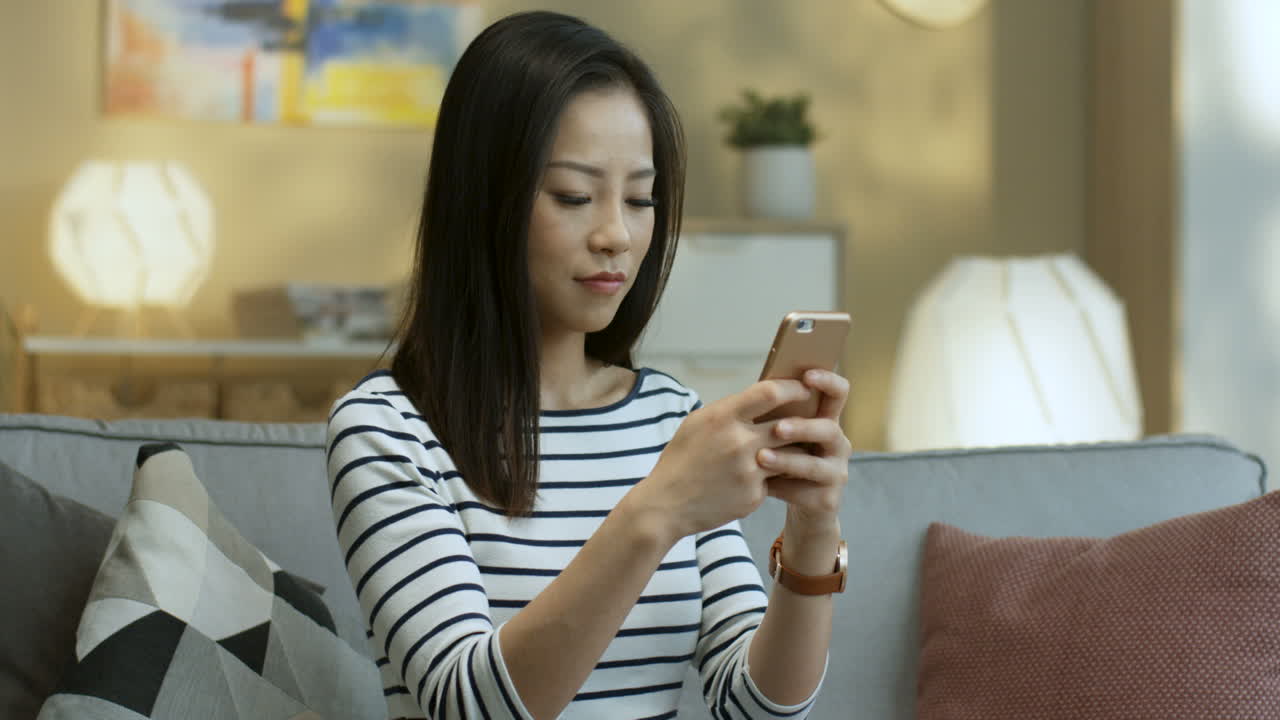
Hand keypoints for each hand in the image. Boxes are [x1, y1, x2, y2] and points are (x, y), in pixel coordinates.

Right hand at [624, 379, 815, 541]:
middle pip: (789, 424)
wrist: (665, 505)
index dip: (793, 388)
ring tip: (799, 446)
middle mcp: (739, 442)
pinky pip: (775, 480)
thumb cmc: (680, 460)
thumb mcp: (696, 424)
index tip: (804, 388)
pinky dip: (773, 476)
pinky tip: (766, 476)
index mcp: (723, 418)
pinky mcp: (754, 495)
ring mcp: (749, 471)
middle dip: (805, 421)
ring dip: (796, 449)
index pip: (770, 392)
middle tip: (814, 417)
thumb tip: (759, 399)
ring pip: (790, 454)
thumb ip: (728, 411)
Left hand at [758, 369, 851, 534]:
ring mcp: (836, 472)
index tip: (807, 376)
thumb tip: (757, 388)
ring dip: (786, 460)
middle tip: (777, 428)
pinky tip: (762, 486)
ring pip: (814, 465)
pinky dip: (780, 488)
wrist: (802, 508)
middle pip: (828, 429)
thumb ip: (779, 414)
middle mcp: (838, 444)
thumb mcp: (783, 436)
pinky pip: (804, 492)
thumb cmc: (786, 460)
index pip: (838, 393)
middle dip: (802, 427)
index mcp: (827, 421)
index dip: (828, 381)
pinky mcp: (828, 499)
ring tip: (761, 458)